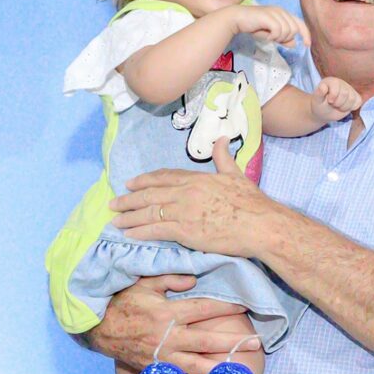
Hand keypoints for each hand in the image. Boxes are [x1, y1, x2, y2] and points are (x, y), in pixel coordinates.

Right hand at [86, 275, 257, 373]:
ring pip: (197, 364)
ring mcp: (163, 357)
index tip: (244, 305)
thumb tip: (194, 279)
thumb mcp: (144, 283)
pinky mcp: (156, 369)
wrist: (99, 328)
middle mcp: (168, 338)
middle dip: (232, 341)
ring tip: (240, 370)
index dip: (225, 306)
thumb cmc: (123, 302)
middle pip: (207, 340)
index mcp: (167, 314)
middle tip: (256, 342)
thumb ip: (169, 279)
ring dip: (220, 368)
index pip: (203, 309)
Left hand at [111, 137, 285, 258]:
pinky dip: (140, 232)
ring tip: (115, 221)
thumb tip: (221, 139)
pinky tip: (129, 234)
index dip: (145, 180)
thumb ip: (223, 157)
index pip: (164, 176)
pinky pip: (156, 230)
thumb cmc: (252, 202)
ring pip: (149, 212)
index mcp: (196, 178)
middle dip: (129, 199)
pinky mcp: (185, 231)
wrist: (260, 224)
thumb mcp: (236, 174)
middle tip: (113, 204)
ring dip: (129, 217)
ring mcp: (183, 211)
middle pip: (150, 194)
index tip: (130, 183)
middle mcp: (185, 192)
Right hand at [228, 5, 310, 49]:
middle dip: (285, 38)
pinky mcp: (269, 16)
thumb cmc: (253, 26)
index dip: (306, 35)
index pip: (300, 24)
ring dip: (278, 38)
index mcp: (284, 13)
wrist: (238, 18)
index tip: (307, 45)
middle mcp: (281, 11)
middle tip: (273, 39)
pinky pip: (278, 31)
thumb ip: (283, 38)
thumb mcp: (271, 34)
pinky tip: (265, 36)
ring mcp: (275, 12)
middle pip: (294, 29)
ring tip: (268, 37)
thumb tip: (294, 44)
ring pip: (287, 31)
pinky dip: (272, 37)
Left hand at [311, 76, 360, 122]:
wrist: (324, 112)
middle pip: (345, 94)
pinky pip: (358, 102)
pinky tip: (344, 107)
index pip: (336, 88)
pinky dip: (351, 107)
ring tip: (337, 106)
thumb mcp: (317, 101)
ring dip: (344, 107)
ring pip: (352, 99)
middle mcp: (341, 83)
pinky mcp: (355, 96)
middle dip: (338, 103)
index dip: (333, 97)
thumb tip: (322, 87)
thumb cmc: (320, 105)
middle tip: (332, 104)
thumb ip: (318, 93)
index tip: (329, 101)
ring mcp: (349, 89)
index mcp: (331, 81)